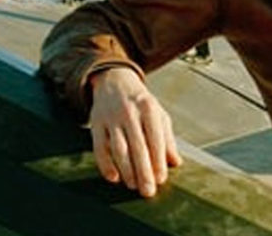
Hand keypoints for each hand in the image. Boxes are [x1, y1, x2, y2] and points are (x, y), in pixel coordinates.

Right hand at [88, 67, 182, 196]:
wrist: (114, 81)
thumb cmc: (141, 103)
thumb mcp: (158, 114)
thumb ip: (167, 138)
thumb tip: (176, 162)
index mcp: (149, 108)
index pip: (155, 137)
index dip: (158, 160)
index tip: (161, 179)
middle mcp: (129, 112)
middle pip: (137, 146)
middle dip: (143, 171)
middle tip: (148, 191)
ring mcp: (110, 117)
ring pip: (118, 148)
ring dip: (126, 170)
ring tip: (133, 186)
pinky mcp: (95, 123)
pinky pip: (98, 147)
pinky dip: (105, 164)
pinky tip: (113, 178)